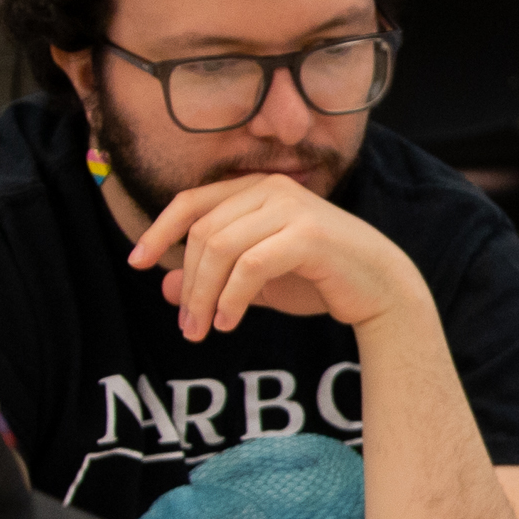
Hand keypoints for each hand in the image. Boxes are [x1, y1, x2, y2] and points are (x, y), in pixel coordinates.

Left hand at [129, 175, 424, 340]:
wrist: (382, 289)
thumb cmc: (321, 280)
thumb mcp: (257, 281)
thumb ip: (215, 278)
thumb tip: (167, 286)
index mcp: (256, 188)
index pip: (191, 202)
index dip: (159, 231)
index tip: (136, 262)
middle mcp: (271, 188)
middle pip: (203, 232)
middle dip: (189, 283)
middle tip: (187, 326)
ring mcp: (291, 208)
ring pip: (222, 248)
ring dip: (205, 295)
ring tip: (204, 330)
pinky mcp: (308, 234)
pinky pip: (251, 265)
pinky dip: (232, 297)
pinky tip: (229, 322)